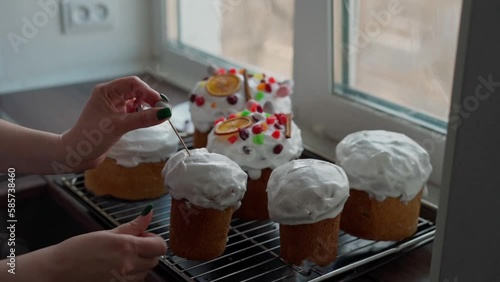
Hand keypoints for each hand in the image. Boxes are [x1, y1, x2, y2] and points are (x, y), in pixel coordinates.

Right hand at [49, 207, 165, 281]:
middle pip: (154, 260)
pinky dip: (130, 276)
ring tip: (119, 258)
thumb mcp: (106, 234)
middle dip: (147, 252)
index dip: (155, 241)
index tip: (145, 237)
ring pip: (145, 272)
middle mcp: (128, 265)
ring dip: (139, 265)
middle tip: (131, 246)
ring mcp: (123, 281)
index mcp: (126, 247)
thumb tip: (148, 214)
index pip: (160, 247)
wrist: (58, 271)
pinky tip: (115, 270)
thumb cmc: (77, 250)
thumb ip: (132, 226)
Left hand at [60, 76, 171, 171]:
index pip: (133, 83)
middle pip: (137, 91)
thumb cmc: (91, 137)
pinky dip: (143, 115)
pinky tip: (148, 121)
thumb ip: (143, 119)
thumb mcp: (119, 126)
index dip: (148, 91)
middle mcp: (111, 96)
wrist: (77, 154)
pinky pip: (135, 112)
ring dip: (148, 108)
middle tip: (164, 111)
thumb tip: (165, 113)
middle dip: (150, 99)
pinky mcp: (117, 118)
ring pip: (137, 102)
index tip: (161, 104)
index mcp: (107, 91)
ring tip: (158, 117)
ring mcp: (114, 107)